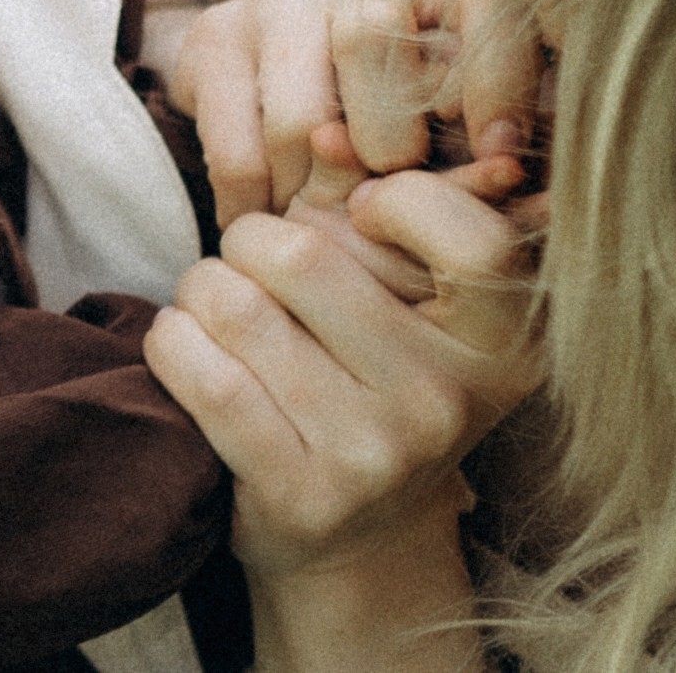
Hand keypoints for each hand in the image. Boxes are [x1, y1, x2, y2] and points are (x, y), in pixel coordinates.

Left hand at [144, 159, 542, 580]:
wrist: (358, 540)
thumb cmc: (369, 379)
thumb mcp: (400, 297)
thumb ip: (371, 205)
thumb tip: (324, 135)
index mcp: (502, 342)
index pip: (467, 237)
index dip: (395, 201)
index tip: (360, 213)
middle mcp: (451, 401)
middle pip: (303, 258)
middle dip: (251, 243)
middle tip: (250, 266)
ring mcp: (377, 454)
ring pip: (236, 309)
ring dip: (200, 292)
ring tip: (216, 308)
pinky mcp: (301, 493)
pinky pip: (201, 372)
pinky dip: (172, 342)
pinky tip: (187, 348)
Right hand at [167, 0, 540, 222]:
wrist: (262, 100)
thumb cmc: (387, 137)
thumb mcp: (449, 140)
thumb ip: (484, 158)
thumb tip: (516, 182)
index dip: (499, 73)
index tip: (502, 158)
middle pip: (374, 43)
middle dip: (383, 149)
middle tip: (379, 202)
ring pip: (301, 116)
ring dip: (312, 192)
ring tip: (317, 219)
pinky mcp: (214, 34)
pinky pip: (238, 149)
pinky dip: (254, 206)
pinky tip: (264, 218)